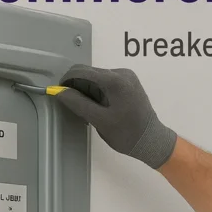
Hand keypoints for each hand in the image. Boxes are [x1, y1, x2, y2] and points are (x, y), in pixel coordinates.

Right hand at [54, 65, 177, 168]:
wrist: (152, 141)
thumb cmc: (126, 134)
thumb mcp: (99, 120)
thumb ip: (78, 103)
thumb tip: (58, 91)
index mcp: (115, 80)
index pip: (81, 71)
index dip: (66, 81)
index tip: (59, 95)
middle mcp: (122, 73)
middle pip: (89, 73)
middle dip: (78, 87)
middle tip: (76, 108)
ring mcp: (127, 77)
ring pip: (97, 78)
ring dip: (88, 91)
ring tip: (90, 111)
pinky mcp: (129, 83)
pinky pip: (106, 82)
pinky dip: (98, 92)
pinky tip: (99, 107)